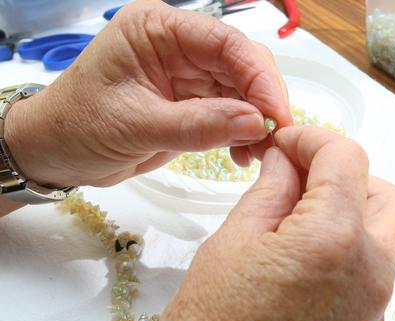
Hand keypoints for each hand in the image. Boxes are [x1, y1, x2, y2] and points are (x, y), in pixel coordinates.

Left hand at [3, 0, 290, 187]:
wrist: (55, 152)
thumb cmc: (77, 126)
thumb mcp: (136, 126)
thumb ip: (198, 125)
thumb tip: (254, 123)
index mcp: (156, 29)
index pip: (224, 42)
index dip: (258, 76)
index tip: (275, 113)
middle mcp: (177, 45)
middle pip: (241, 63)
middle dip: (262, 99)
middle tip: (276, 135)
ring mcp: (187, 73)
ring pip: (243, 89)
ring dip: (257, 120)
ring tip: (261, 152)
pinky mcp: (192, 101)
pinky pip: (232, 112)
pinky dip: (244, 133)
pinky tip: (244, 154)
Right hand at [148, 127, 394, 320]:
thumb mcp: (233, 241)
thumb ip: (272, 190)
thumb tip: (287, 161)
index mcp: (334, 240)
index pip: (347, 158)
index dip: (313, 139)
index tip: (288, 144)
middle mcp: (370, 273)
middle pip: (388, 195)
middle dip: (348, 175)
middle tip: (302, 178)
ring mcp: (375, 305)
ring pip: (388, 233)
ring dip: (353, 211)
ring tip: (299, 218)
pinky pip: (376, 270)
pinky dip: (352, 248)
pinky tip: (307, 254)